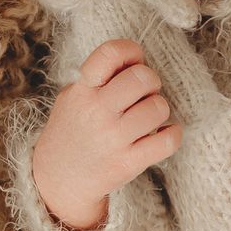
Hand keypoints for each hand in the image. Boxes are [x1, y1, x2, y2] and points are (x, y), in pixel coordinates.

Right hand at [31, 39, 181, 229]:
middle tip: (145, 93)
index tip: (134, 61)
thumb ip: (101, 77)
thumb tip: (138, 60)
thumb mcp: (74, 96)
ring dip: (160, 109)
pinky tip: (163, 133)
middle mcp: (97, 112)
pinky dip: (173, 134)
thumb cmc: (74, 130)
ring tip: (148, 116)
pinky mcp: (127, 164)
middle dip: (151, 81)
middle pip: (142, 77)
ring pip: (158, 107)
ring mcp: (113, 139)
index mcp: (82, 90)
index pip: (109, 53)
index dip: (130, 50)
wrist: (58, 179)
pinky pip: (167, 141)